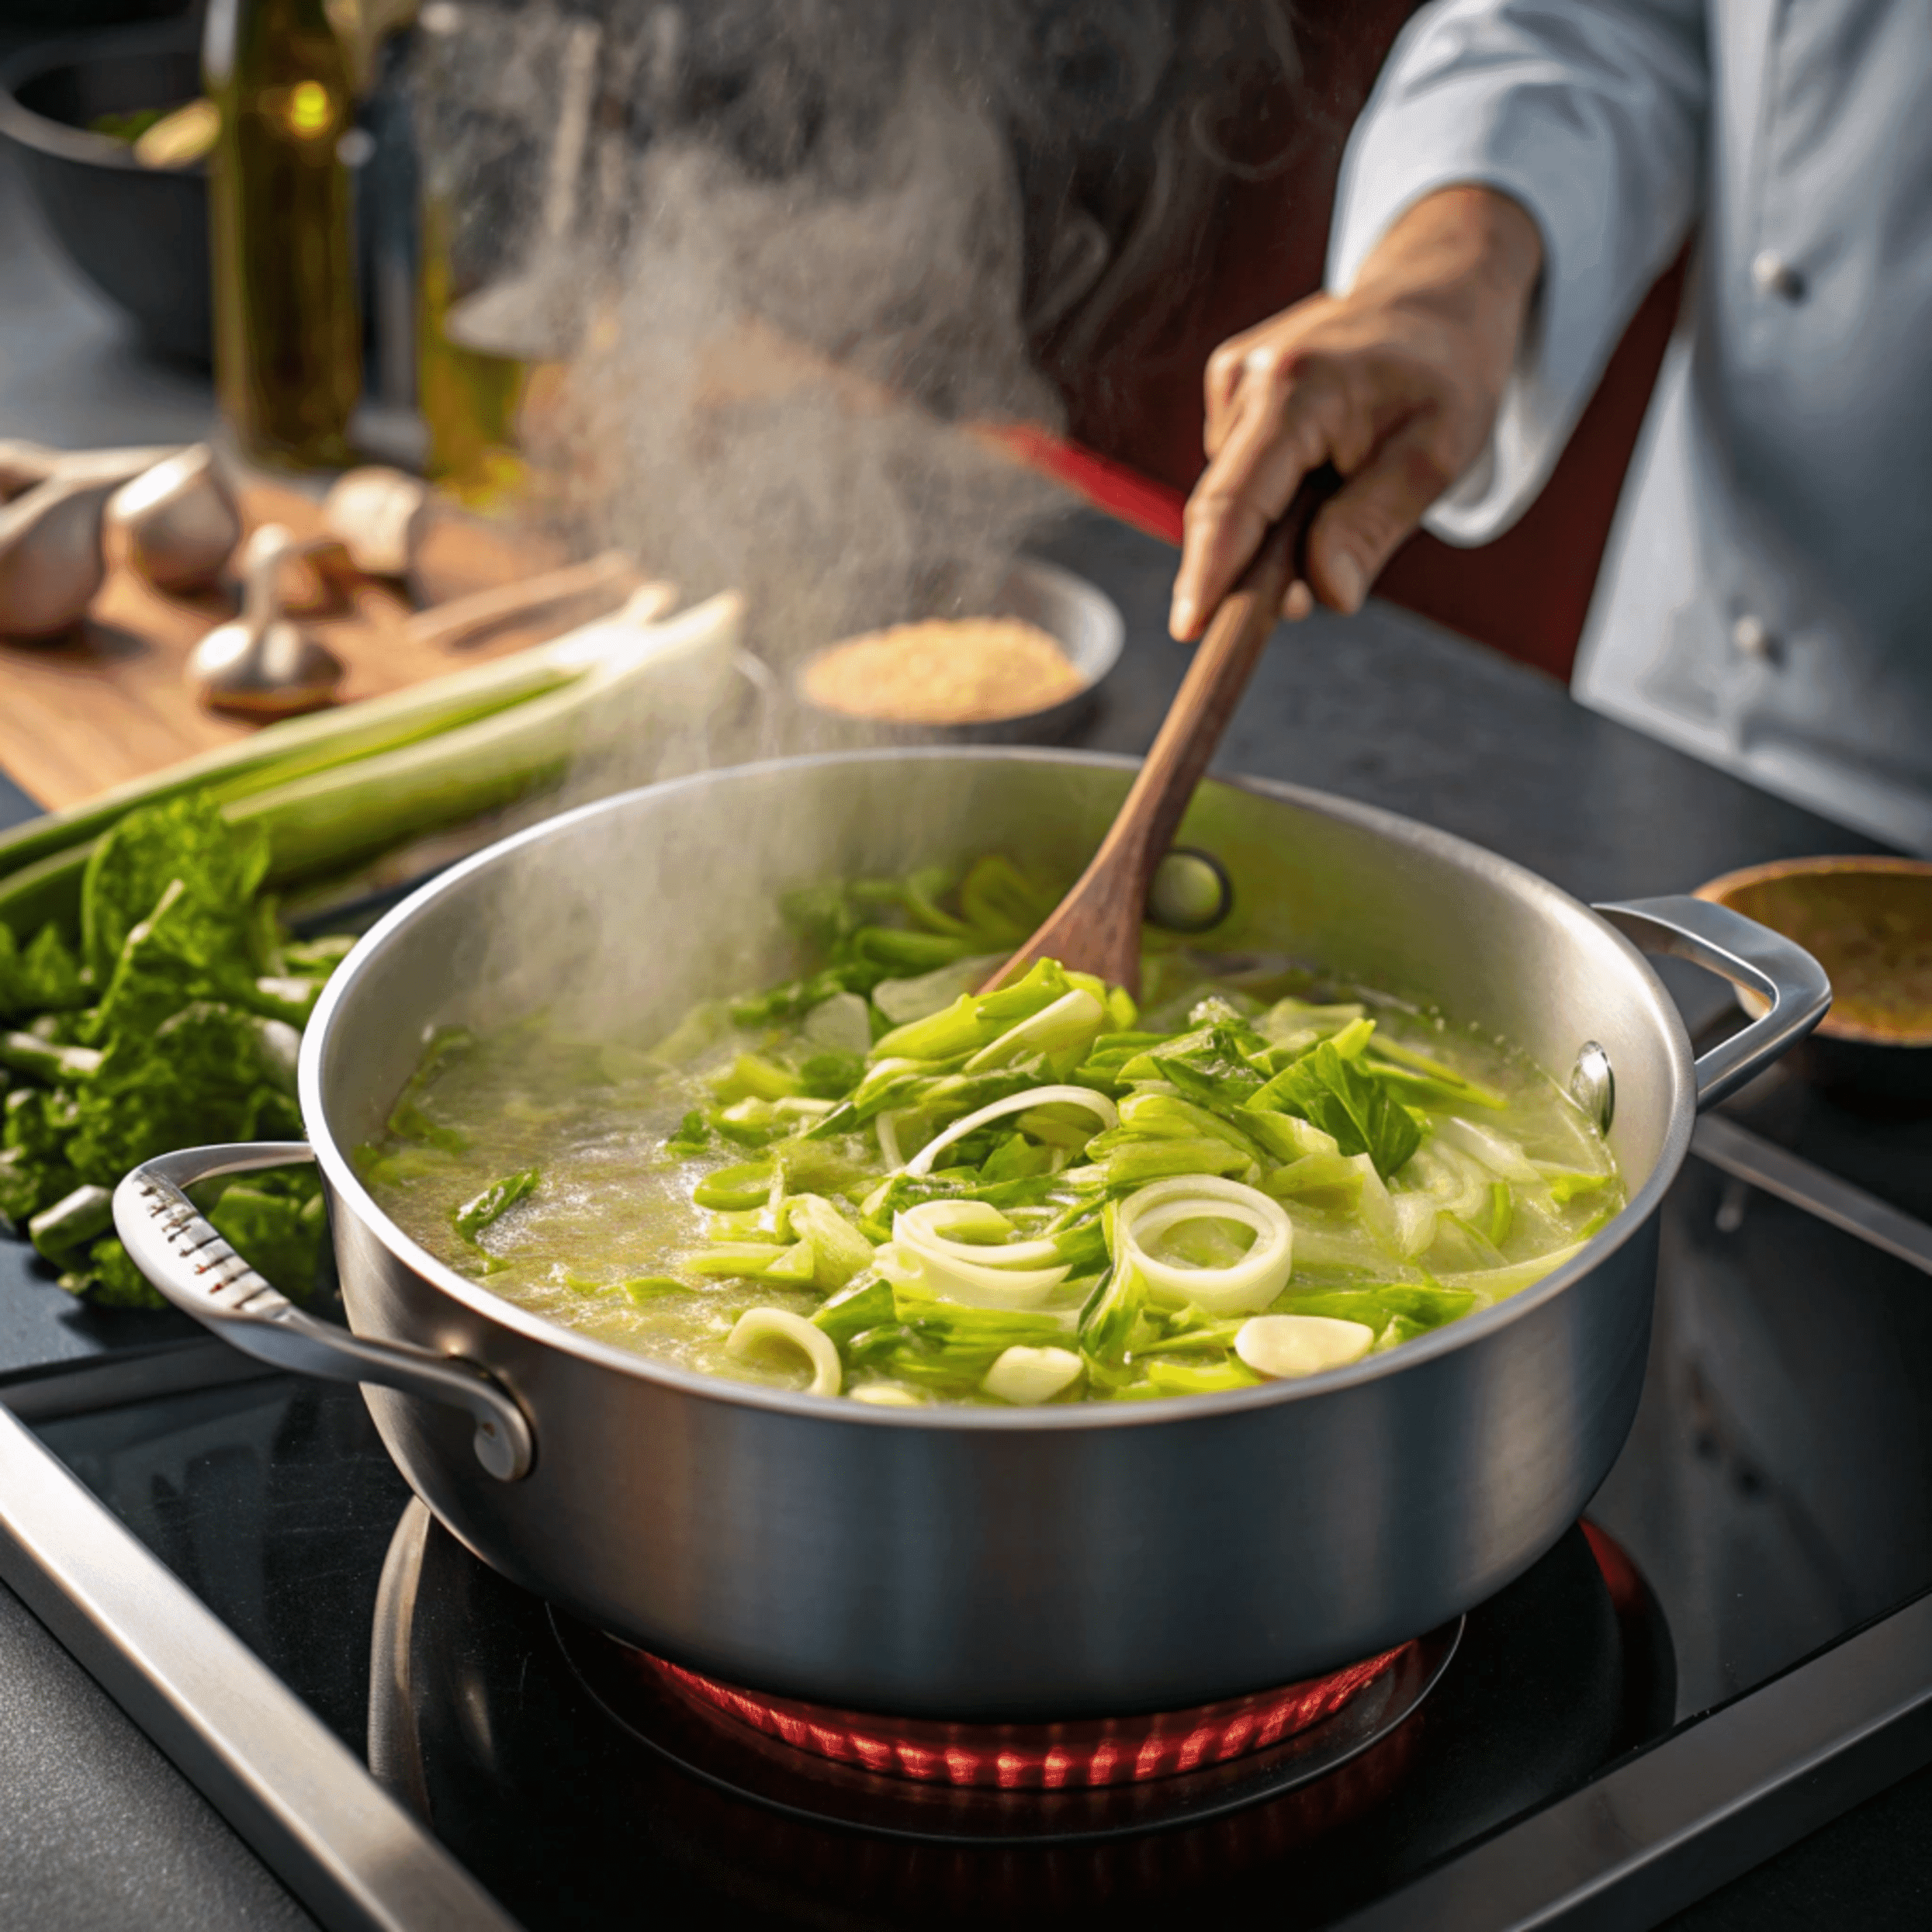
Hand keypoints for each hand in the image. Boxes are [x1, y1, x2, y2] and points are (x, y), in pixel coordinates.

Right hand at [1168, 185, 1542, 638]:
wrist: (1436, 295)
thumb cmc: (1446, 376)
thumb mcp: (1437, 455)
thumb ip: (1373, 526)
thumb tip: (1326, 596)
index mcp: (1299, 389)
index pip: (1236, 500)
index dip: (1208, 572)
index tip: (1188, 629)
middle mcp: (1247, 379)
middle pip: (1222, 509)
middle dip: (1247, 569)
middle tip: (1300, 600)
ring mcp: (1230, 380)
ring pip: (1232, 500)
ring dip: (1273, 530)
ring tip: (1343, 497)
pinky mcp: (1228, 387)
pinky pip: (1239, 475)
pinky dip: (1272, 497)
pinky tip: (1320, 470)